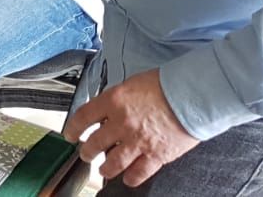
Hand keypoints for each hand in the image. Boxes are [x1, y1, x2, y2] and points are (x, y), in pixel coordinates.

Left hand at [63, 68, 198, 186]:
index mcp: (113, 101)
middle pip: (94, 143)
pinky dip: (131, 178)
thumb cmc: (166, 84)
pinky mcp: (157, 154)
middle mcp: (121, 122)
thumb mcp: (131, 84)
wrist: (193, 94)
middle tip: (86, 154)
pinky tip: (128, 179)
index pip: (83, 117)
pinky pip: (139, 172)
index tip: (70, 134)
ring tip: (103, 170)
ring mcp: (138, 141)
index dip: (73, 128)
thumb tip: (108, 110)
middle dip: (86, 152)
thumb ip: (117, 100)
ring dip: (105, 168)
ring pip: (113, 163)